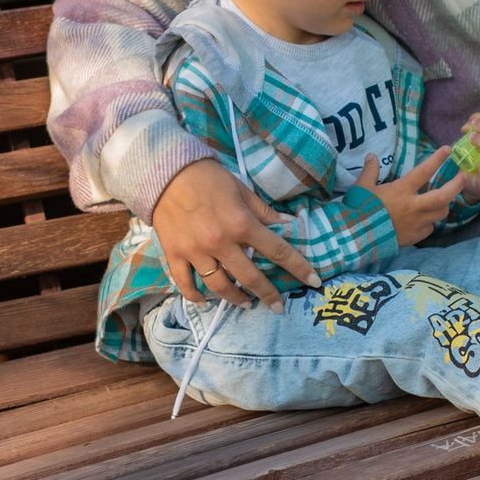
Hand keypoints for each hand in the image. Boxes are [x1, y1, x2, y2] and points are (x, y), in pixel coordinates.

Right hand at [153, 158, 318, 306]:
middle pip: (250, 277)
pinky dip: (196, 296)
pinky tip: (206, 301)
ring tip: (245, 302)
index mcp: (241, 224)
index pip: (277, 250)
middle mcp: (220, 242)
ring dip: (235, 298)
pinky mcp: (175, 254)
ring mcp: (196, 251)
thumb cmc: (208, 178)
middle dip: (267, 295)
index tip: (313, 281)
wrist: (165, 172)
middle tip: (277, 307)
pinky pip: (186, 284)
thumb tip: (288, 225)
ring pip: (219, 286)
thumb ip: (264, 212)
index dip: (298, 268)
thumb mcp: (242, 189)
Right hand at [357, 149, 465, 246]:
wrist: (356, 238)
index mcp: (401, 191)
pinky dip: (430, 222)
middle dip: (456, 186)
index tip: (447, 150)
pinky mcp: (414, 237)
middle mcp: (413, 206)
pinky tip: (425, 219)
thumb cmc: (359, 210)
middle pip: (443, 196)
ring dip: (444, 204)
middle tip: (464, 177)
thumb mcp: (362, 187)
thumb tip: (372, 156)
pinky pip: (429, 228)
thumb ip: (370, 171)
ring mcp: (416, 223)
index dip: (437, 159)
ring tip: (443, 199)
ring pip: (440, 213)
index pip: (423, 172)